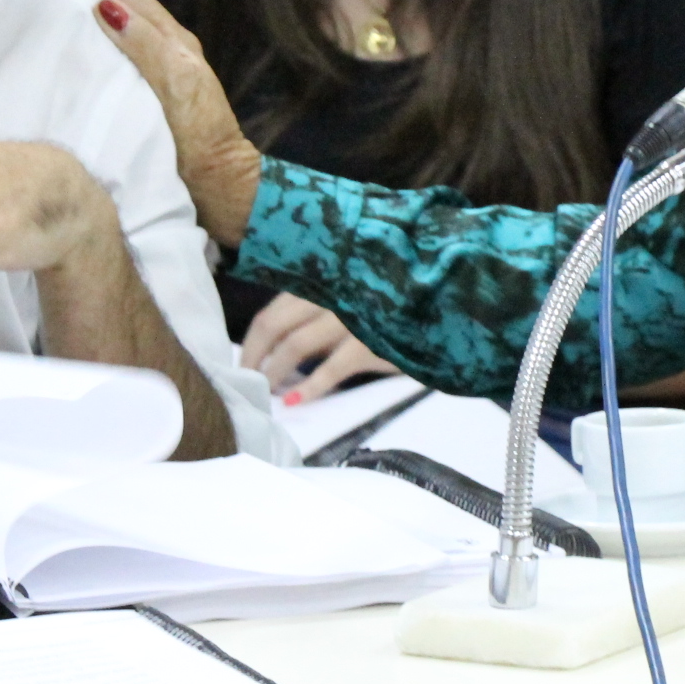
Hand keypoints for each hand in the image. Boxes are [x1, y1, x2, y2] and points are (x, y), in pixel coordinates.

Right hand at [48, 0, 263, 245]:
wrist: (217, 185)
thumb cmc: (201, 135)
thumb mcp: (177, 83)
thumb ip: (145, 45)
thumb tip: (105, 7)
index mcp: (173, 40)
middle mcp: (163, 52)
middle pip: (117, 8)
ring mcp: (154, 76)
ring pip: (112, 35)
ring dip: (81, 19)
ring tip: (44, 14)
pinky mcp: (142, 101)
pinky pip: (109, 65)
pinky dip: (86, 53)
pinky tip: (63, 61)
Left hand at [241, 293, 396, 403]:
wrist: (439, 316)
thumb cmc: (388, 308)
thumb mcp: (349, 300)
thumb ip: (315, 313)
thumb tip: (275, 349)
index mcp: (321, 282)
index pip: (271, 312)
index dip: (252, 342)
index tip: (244, 364)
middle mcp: (330, 292)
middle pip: (273, 325)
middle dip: (254, 358)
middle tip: (248, 382)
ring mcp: (349, 314)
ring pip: (295, 345)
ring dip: (275, 373)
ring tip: (268, 393)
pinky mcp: (370, 340)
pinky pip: (331, 368)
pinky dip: (309, 387)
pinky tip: (296, 401)